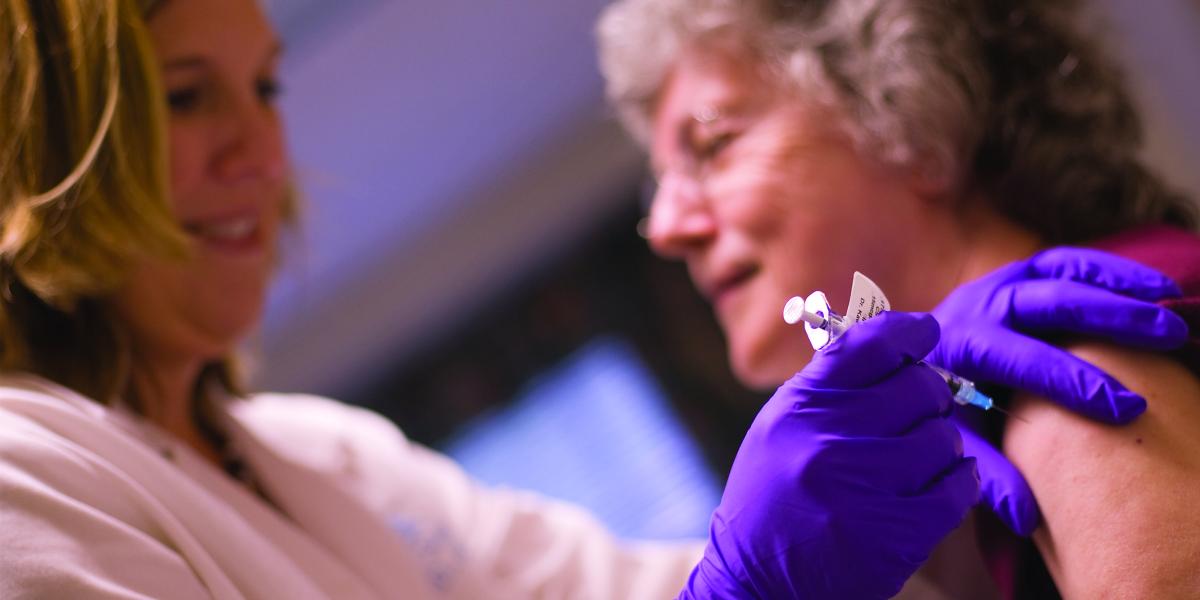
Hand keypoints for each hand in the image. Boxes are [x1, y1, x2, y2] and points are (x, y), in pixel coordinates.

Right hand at [682, 313, 977, 599]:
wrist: (757, 582)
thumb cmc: (772, 498)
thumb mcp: (780, 429)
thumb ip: (829, 388)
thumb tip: (893, 345)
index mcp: (798, 408)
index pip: (867, 345)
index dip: (908, 332)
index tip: (926, 333)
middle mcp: (827, 442)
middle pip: (918, 387)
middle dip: (929, 396)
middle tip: (920, 411)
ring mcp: (862, 489)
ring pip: (944, 438)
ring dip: (941, 445)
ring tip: (919, 459)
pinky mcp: (894, 535)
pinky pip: (957, 488)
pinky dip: (956, 484)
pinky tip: (937, 487)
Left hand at [927, 247, 1187, 534]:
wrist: (916, 357)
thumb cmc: (942, 405)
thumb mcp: (955, 439)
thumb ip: (988, 471)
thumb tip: (1026, 517)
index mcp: (959, 346)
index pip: (1020, 359)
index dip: (1074, 381)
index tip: (1128, 410)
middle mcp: (978, 306)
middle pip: (1047, 303)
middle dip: (1110, 319)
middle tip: (1167, 340)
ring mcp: (999, 283)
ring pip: (1062, 274)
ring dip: (1119, 286)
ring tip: (1171, 307)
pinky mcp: (1020, 271)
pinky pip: (1068, 262)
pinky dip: (1111, 270)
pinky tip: (1155, 290)